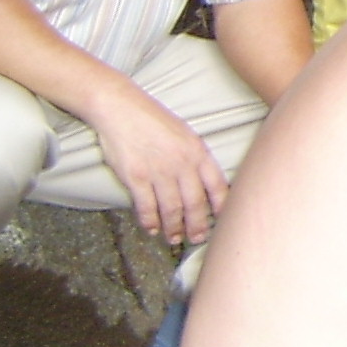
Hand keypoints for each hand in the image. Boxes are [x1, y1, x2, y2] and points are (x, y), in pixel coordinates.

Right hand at [87, 78, 229, 248]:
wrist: (122, 108)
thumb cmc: (154, 121)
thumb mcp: (186, 134)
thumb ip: (196, 158)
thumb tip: (206, 183)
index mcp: (198, 152)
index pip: (218, 185)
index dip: (222, 207)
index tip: (224, 221)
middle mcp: (182, 163)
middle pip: (195, 202)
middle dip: (197, 225)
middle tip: (197, 239)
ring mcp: (159, 171)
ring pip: (171, 208)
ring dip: (174, 227)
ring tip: (174, 238)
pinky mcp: (136, 176)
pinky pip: (146, 206)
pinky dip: (150, 221)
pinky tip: (152, 229)